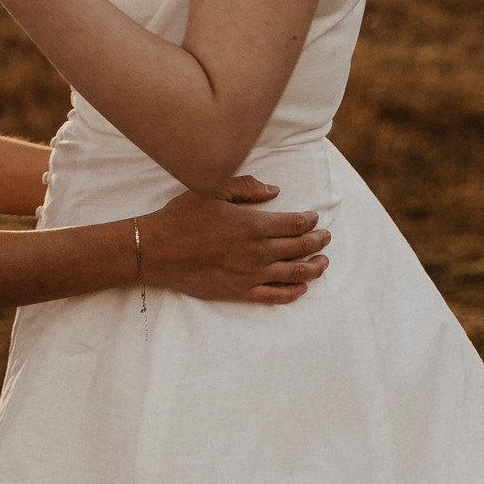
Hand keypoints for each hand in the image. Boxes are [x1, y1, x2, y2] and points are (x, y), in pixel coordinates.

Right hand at [141, 179, 329, 305]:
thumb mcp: (213, 191)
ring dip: (314, 268)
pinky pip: (275, 296)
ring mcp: (251, 274)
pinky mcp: (240, 292)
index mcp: (254, 225)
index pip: (296, 223)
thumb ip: (247, 187)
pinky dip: (294, 293)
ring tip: (322, 262)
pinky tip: (301, 288)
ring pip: (296, 274)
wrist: (157, 250)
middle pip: (301, 248)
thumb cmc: (182, 217)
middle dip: (318, 241)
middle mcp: (258, 252)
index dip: (310, 220)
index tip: (315, 218)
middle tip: (325, 238)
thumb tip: (274, 191)